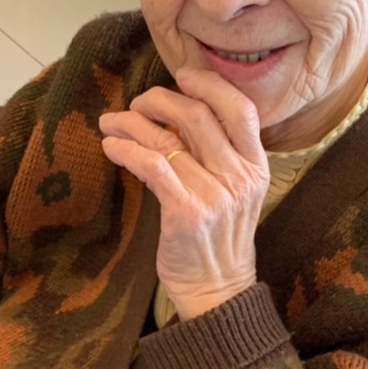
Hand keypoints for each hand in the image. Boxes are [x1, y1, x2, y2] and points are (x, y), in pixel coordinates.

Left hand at [99, 67, 269, 319]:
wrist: (218, 293)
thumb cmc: (218, 242)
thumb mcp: (231, 195)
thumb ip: (212, 157)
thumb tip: (173, 120)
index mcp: (256, 167)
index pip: (241, 109)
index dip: (209, 84)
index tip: (180, 75)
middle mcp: (240, 177)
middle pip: (198, 115)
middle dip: (159, 100)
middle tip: (135, 104)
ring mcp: (215, 195)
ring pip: (167, 139)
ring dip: (130, 123)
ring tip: (110, 123)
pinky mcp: (186, 213)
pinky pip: (152, 165)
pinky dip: (126, 150)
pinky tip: (111, 148)